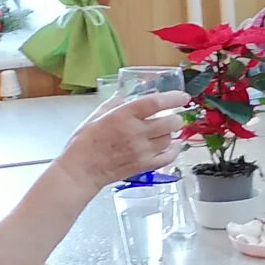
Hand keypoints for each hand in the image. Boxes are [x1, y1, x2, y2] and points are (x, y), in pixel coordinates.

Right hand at [57, 91, 185, 191]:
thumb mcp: (96, 115)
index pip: (156, 103)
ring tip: (166, 131)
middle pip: (170, 122)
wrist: (82, 170)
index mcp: (124, 116)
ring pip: (170, 138)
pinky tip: (173, 145)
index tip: (182, 97)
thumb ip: (113, 103)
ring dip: (171, 133)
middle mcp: (136, 133)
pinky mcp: (144, 166)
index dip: (173, 98)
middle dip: (176, 117)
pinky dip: (174, 150)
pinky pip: (168, 157)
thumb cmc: (85, 143)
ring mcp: (142, 151)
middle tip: (173, 116)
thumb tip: (123, 95)